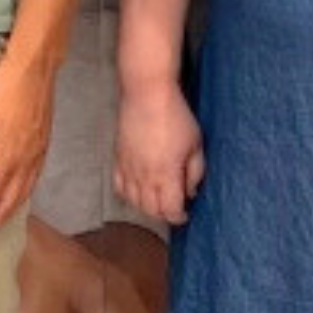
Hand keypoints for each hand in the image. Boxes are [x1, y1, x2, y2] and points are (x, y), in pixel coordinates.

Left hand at [0, 49, 56, 239]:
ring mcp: (38, 154)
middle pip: (9, 202)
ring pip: (24, 194)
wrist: (34, 68)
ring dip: (8, 212)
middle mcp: (27, 161)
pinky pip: (33, 181)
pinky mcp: (43, 145)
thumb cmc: (3, 88)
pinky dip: (22, 196)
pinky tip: (16, 195)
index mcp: (9, 156)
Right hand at [111, 81, 204, 224]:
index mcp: (166, 175)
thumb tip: (190, 192)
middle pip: (151, 210)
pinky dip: (128, 195)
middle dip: (164, 214)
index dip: (179, 217)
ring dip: (146, 207)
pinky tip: (137, 191)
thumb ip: (195, 172)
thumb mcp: (195, 144)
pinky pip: (119, 187)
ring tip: (157, 200)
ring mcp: (128, 169)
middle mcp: (144, 177)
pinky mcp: (118, 160)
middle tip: (173, 207)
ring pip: (133, 202)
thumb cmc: (176, 117)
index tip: (185, 213)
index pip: (170, 210)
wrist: (146, 95)